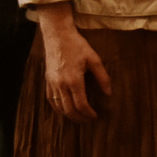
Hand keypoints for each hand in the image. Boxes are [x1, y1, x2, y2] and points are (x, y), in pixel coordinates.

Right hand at [36, 6, 109, 122]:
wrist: (57, 36)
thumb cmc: (77, 46)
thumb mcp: (94, 59)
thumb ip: (102, 77)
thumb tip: (108, 93)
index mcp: (74, 80)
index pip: (81, 104)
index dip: (88, 113)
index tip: (95, 116)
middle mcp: (61, 85)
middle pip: (69, 109)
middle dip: (79, 118)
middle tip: (88, 120)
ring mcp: (52, 84)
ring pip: (58, 107)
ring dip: (68, 115)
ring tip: (78, 117)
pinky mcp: (47, 81)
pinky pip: (51, 100)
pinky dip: (58, 108)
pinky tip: (64, 110)